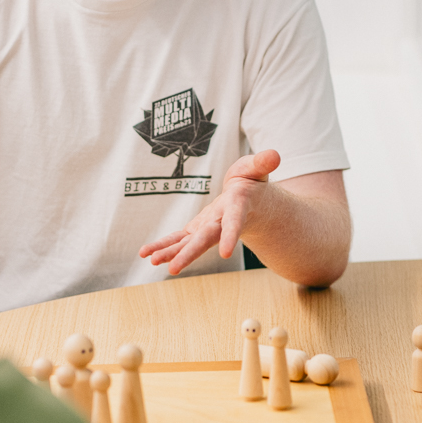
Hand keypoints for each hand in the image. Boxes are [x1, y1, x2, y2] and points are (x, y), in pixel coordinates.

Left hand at [139, 149, 280, 275]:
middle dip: (190, 253)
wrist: (251, 205)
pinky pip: (179, 239)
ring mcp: (208, 229)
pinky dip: (164, 246)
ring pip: (189, 244)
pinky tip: (146, 254)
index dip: (232, 235)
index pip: (235, 221)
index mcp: (238, 207)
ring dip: (171, 253)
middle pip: (206, 240)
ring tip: (153, 260)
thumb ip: (262, 163)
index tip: (228, 254)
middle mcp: (222, 223)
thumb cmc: (252, 183)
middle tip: (173, 268)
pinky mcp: (196, 230)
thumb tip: (275, 155)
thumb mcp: (257, 169)